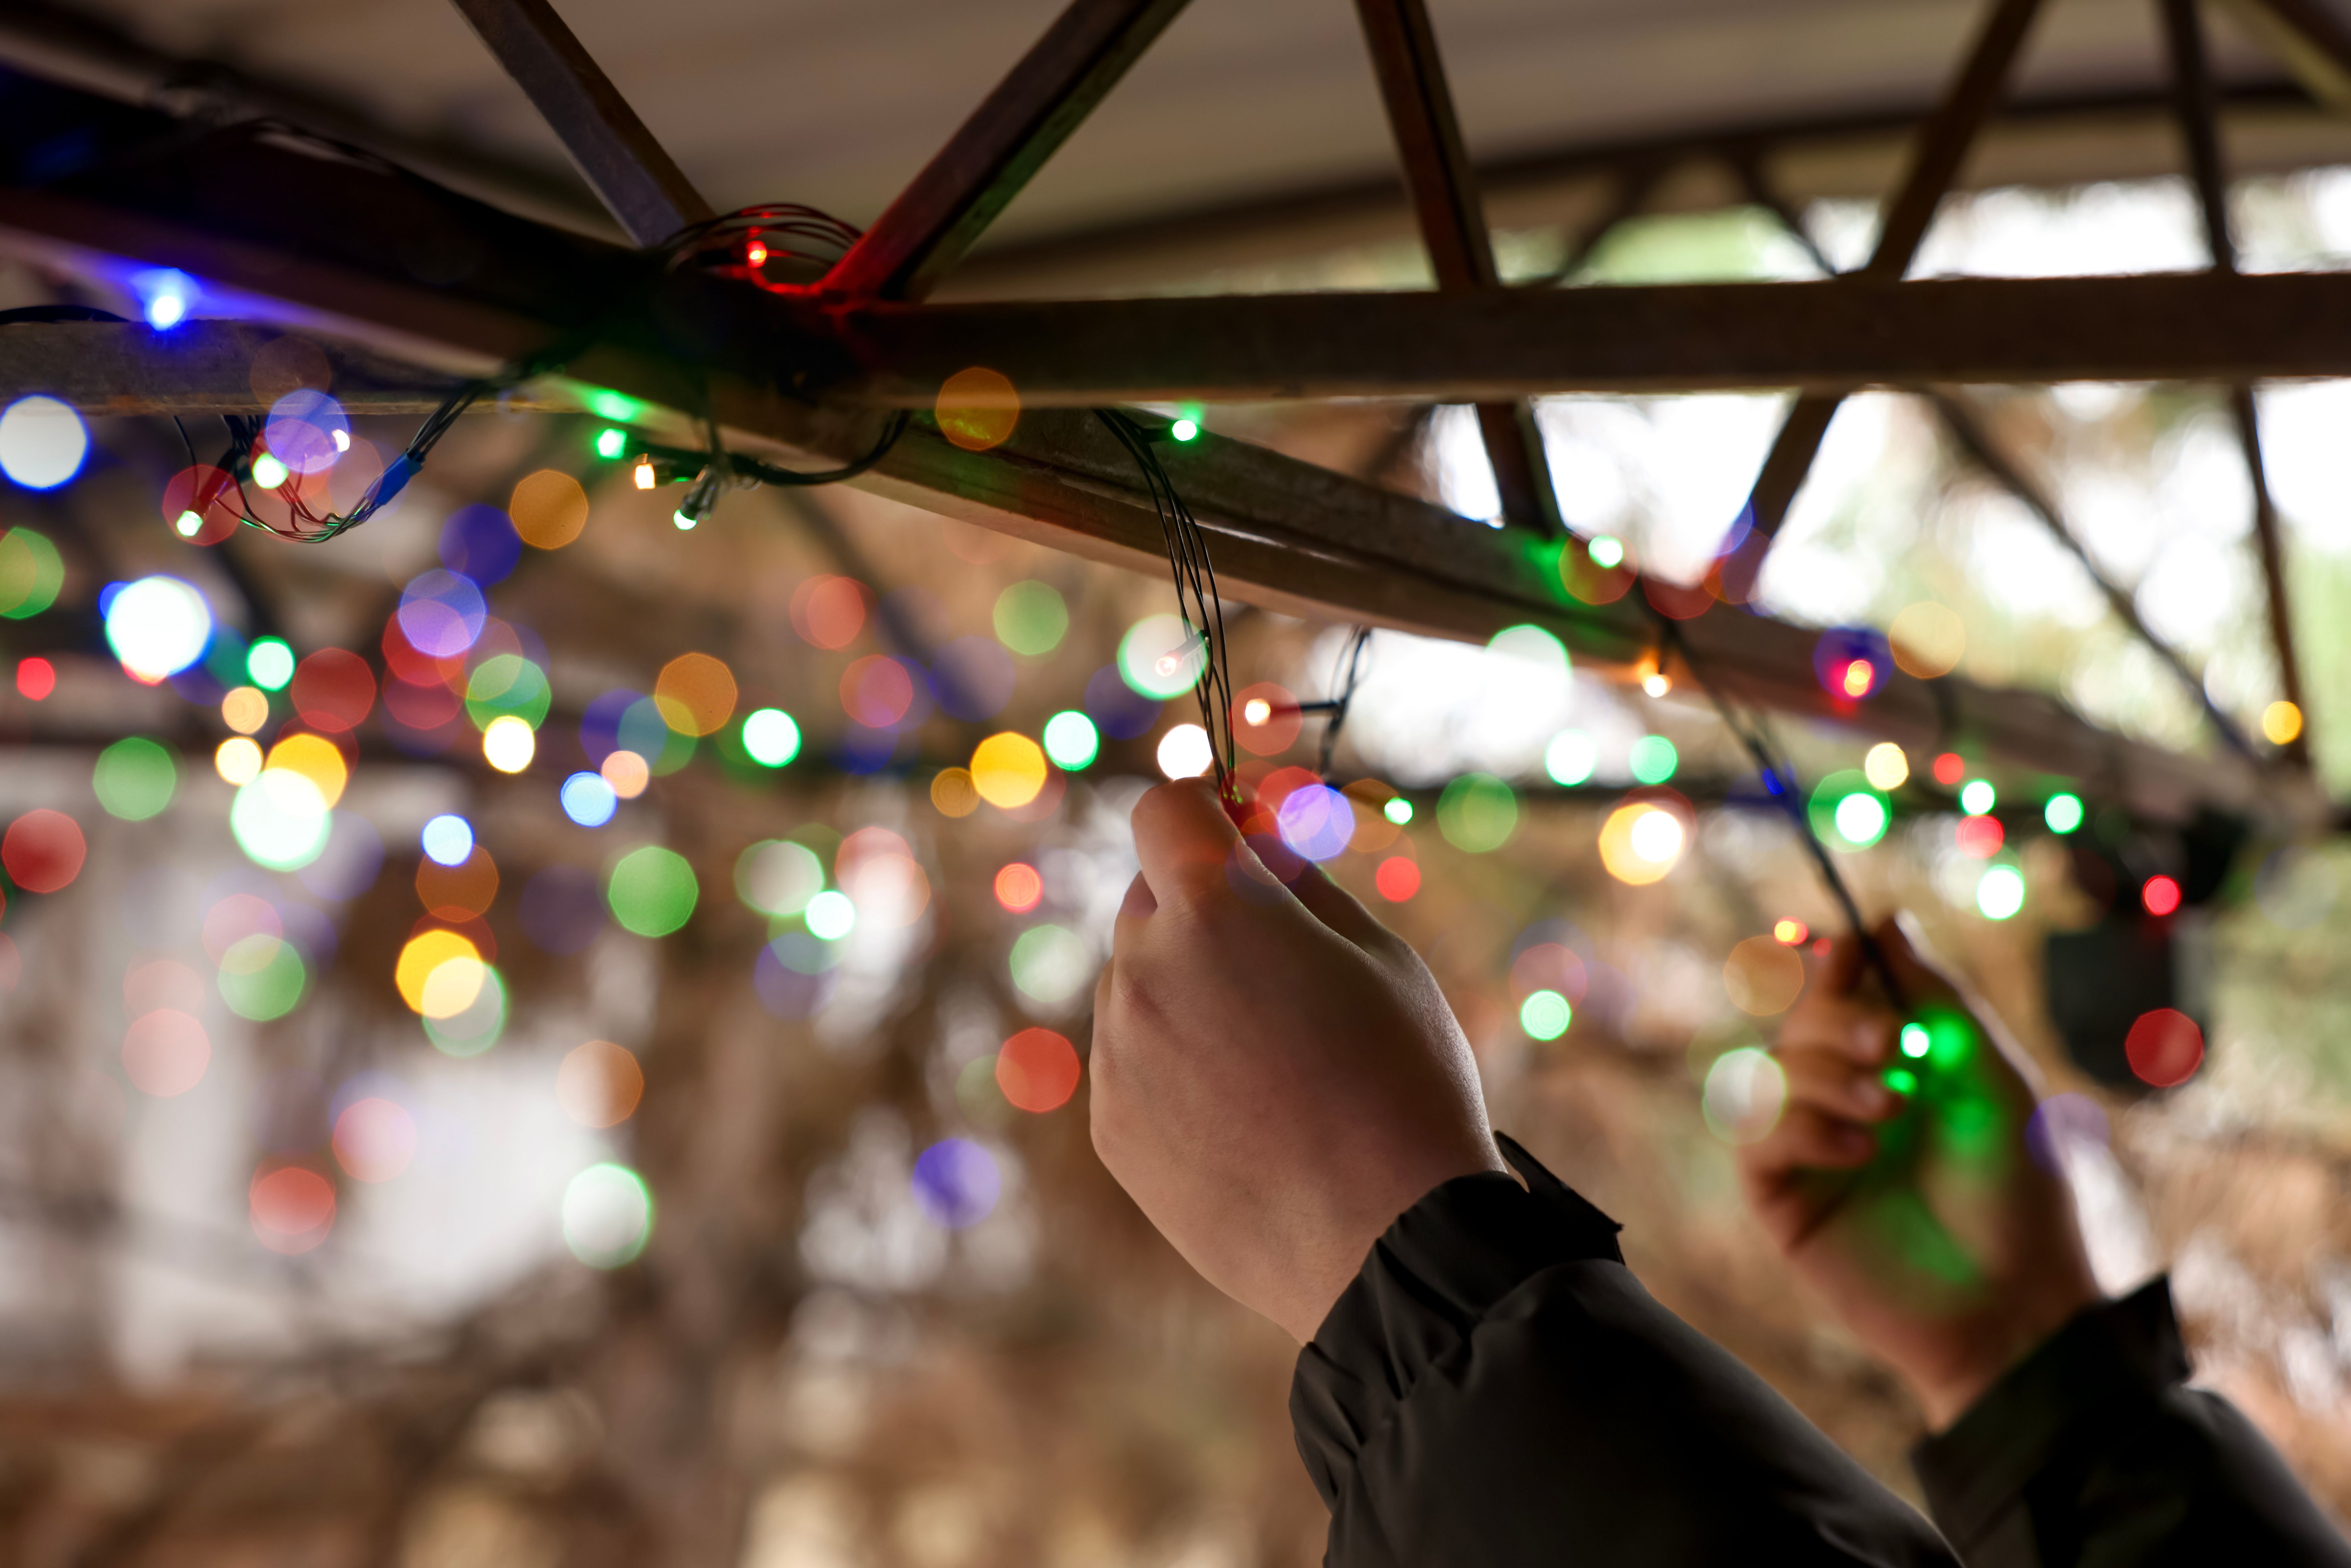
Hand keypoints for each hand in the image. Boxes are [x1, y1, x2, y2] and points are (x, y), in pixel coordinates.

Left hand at [1089, 779, 1504, 1342]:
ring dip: (1186, 994)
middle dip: (1202, 911)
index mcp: (1213, 907)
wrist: (1389, 1242)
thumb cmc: (1403, 1083)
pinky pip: (1132, 1063)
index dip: (1205, 814)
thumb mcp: (1379, 954)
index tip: (1241, 839)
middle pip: (1149, 900)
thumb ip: (1300, 882)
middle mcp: (1143, 970)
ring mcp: (1118, 1053)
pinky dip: (1174, 1068)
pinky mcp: (1111, 1125)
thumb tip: (1253, 843)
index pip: (1165, 809)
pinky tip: (1246, 1118)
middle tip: (1280, 970)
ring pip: (1137, 985)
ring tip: (1273, 1063)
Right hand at [1738, 917, 2100, 1427]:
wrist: (2017, 1301)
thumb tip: (1882, 919)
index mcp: (1894, 1068)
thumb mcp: (1990, 1076)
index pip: (1837, 995)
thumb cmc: (2020, 1192)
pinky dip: (1803, 1128)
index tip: (1851, 952)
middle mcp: (1843, 1102)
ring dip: (1826, 1075)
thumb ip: (1936, 998)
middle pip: (1797, 1025)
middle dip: (1837, 1021)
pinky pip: (1757, 1139)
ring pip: (1768, 1073)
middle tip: (1894, 1047)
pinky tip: (1861, 1151)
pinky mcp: (1783, 1201)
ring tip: (1891, 1109)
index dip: (1834, 965)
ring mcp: (1809, 1151)